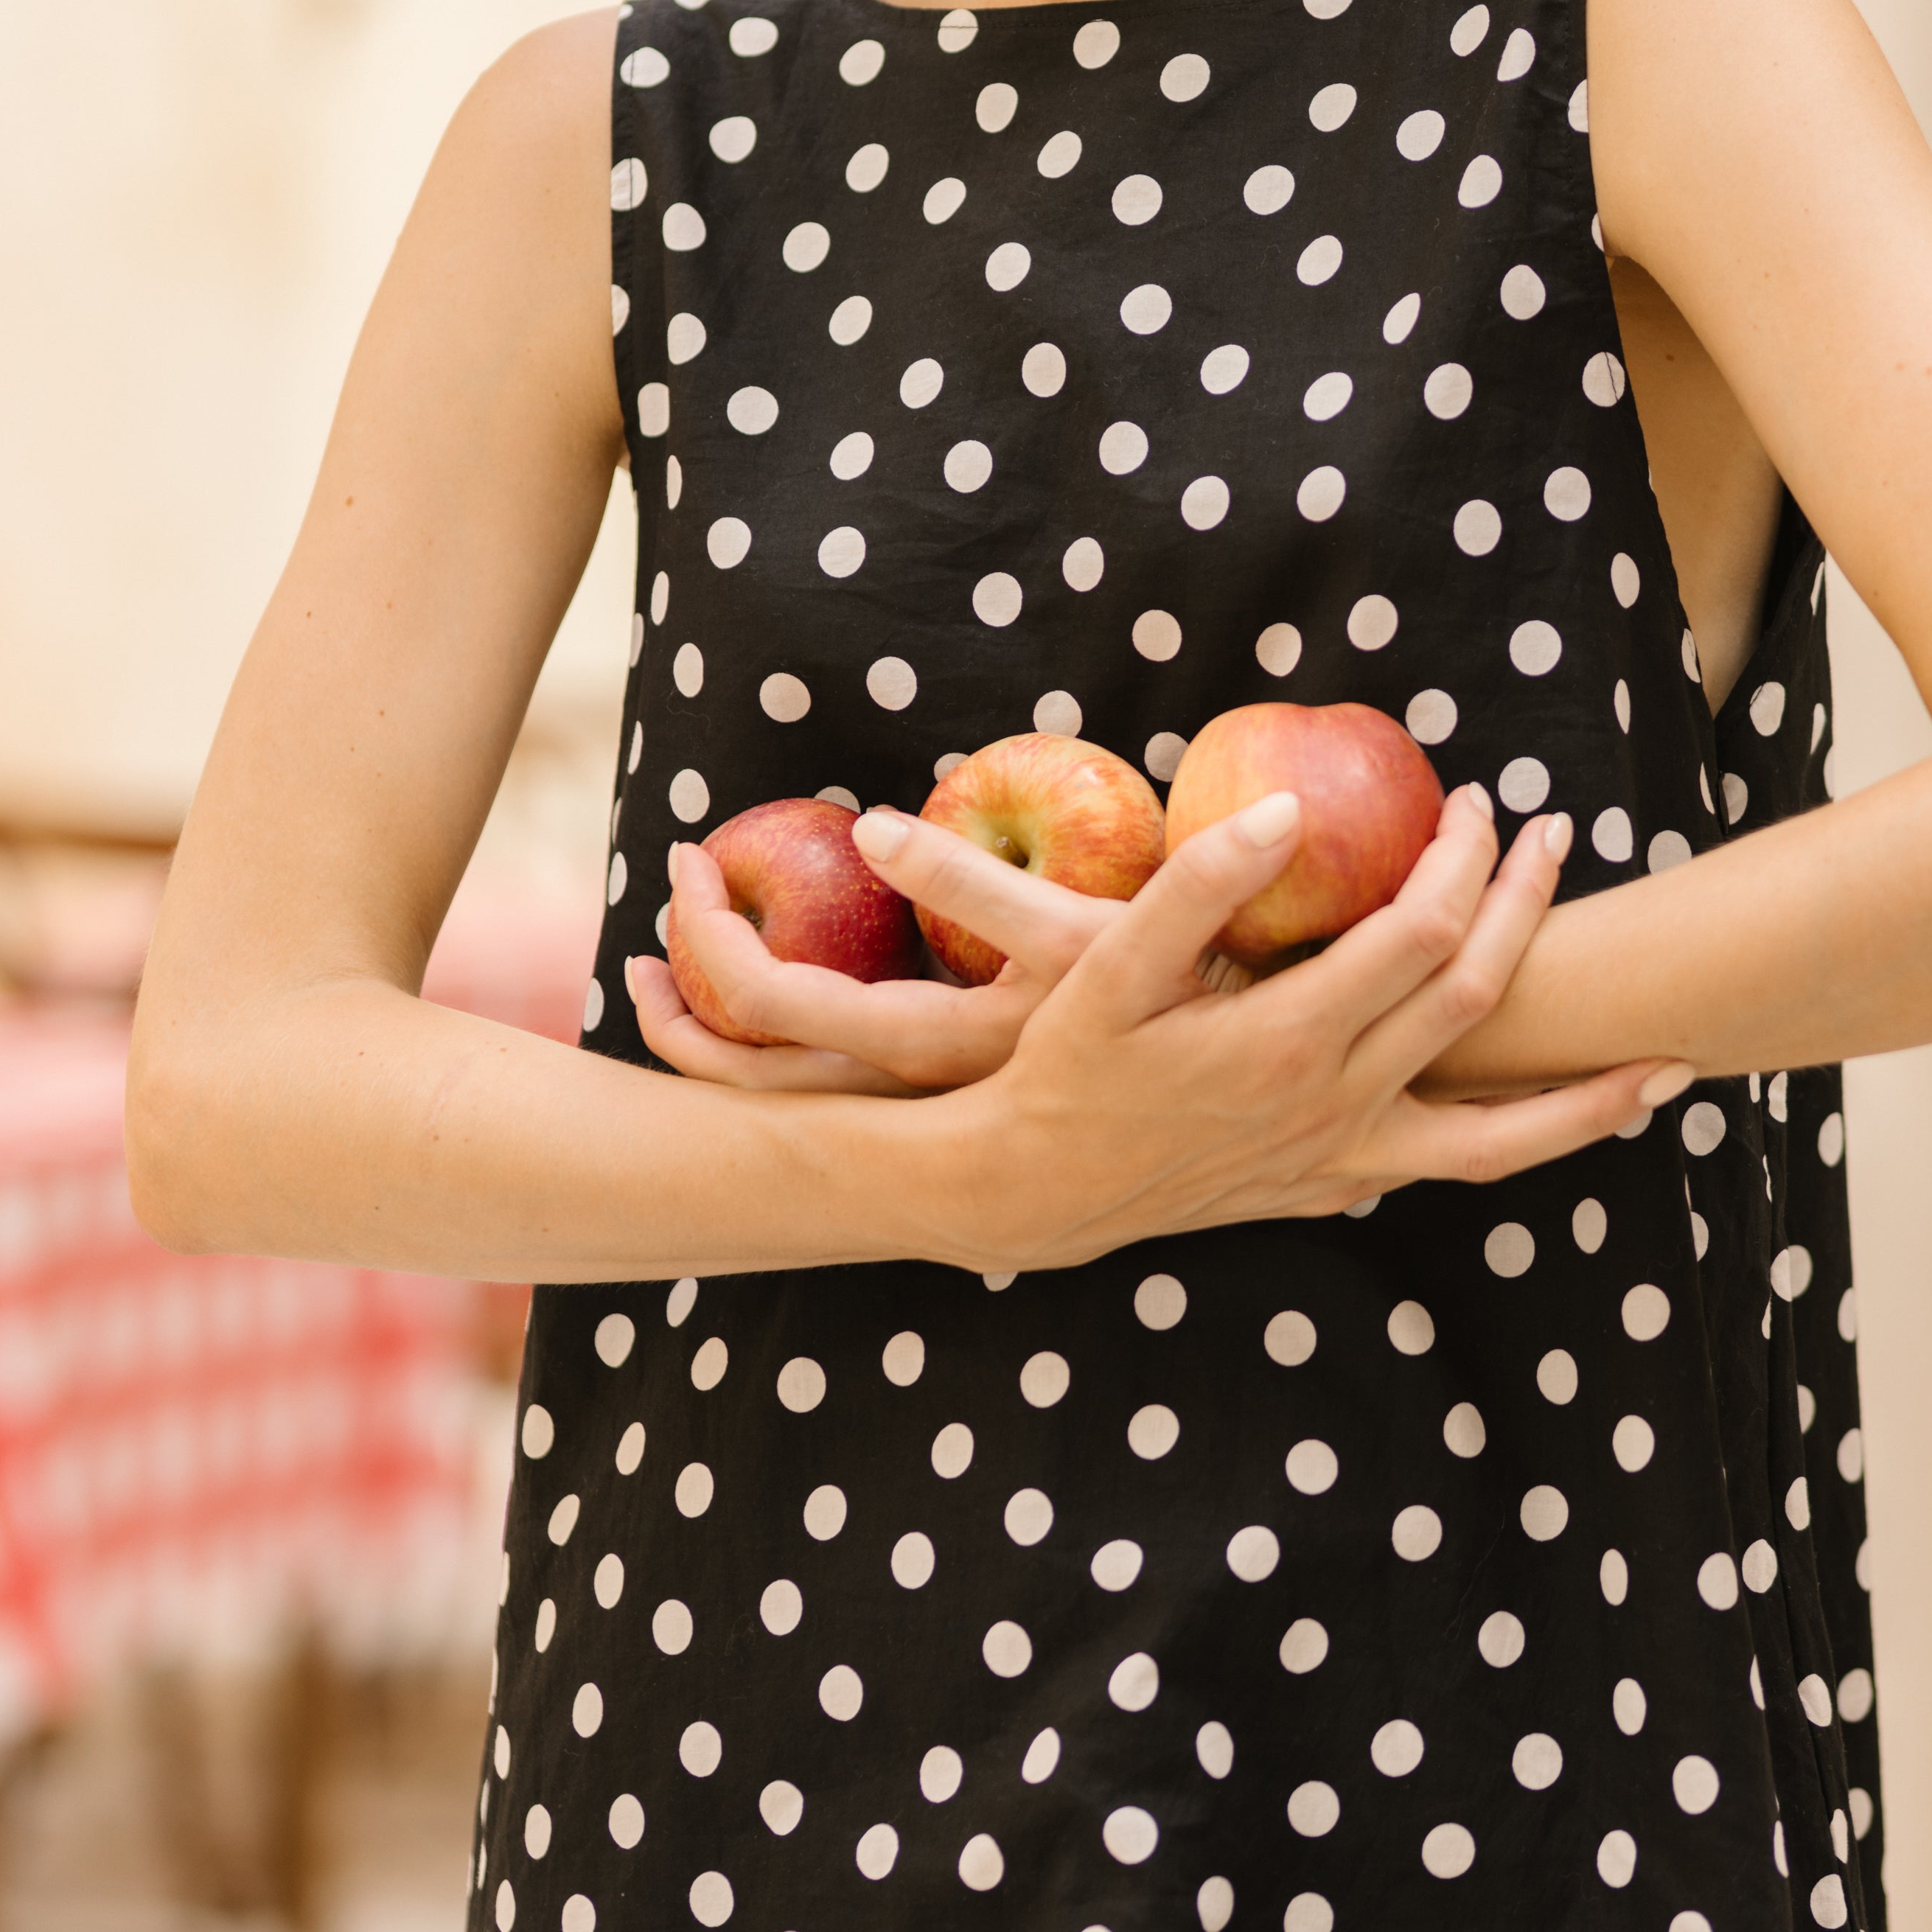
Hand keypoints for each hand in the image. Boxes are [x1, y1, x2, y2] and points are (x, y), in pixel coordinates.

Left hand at [629, 814, 1156, 1096]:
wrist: (1261, 1092)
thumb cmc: (1178, 997)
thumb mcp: (1078, 945)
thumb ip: (977, 890)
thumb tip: (875, 829)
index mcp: (929, 1056)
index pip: (776, 1013)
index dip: (708, 944)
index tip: (688, 859)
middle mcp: (917, 1095)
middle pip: (758, 1067)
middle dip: (687, 987)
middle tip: (670, 886)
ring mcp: (936, 1103)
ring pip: (794, 1083)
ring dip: (722, 1018)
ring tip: (675, 955)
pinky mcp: (969, 1091)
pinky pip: (849, 1072)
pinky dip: (789, 1032)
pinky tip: (783, 977)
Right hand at [908, 783, 1689, 1269]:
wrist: (1037, 1187)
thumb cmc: (1068, 1065)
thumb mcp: (1109, 969)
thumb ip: (1194, 888)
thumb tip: (1279, 815)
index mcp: (1290, 1041)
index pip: (1421, 934)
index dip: (1462, 860)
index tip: (1475, 803)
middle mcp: (1337, 1108)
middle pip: (1473, 999)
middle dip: (1523, 908)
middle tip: (1549, 839)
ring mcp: (1346, 1161)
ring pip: (1501, 1138)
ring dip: (1590, 1098)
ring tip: (1670, 1066)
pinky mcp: (1337, 1190)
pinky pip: (1456, 1171)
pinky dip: (1523, 1147)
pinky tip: (1554, 1119)